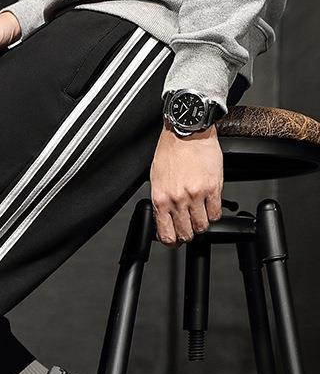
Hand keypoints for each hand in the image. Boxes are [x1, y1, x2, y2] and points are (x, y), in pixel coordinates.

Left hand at [150, 124, 223, 246]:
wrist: (187, 132)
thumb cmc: (170, 152)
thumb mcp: (156, 180)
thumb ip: (161, 201)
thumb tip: (165, 219)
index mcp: (160, 199)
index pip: (166, 233)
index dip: (171, 241)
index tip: (174, 240)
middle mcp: (178, 200)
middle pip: (186, 233)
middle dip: (188, 234)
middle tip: (189, 227)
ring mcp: (196, 195)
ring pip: (202, 226)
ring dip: (202, 224)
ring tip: (200, 216)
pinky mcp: (213, 188)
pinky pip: (216, 213)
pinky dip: (214, 214)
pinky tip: (210, 208)